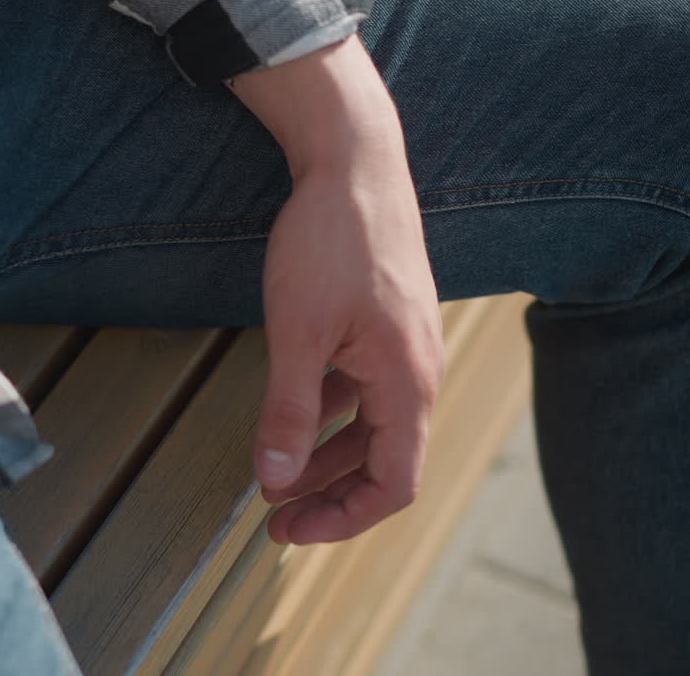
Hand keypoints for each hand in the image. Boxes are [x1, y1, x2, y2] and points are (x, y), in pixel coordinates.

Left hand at [229, 36, 443, 543]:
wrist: (356, 161)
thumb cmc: (333, 240)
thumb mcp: (298, 331)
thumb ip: (288, 411)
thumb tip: (275, 480)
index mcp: (408, 384)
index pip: (393, 484)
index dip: (342, 519)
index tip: (287, 528)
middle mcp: (416, 374)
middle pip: (383, 463)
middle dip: (328, 496)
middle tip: (273, 517)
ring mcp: (403, 351)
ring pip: (370, 428)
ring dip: (326, 458)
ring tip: (277, 478)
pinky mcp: (384, 330)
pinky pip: (362, 392)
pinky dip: (328, 415)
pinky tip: (292, 419)